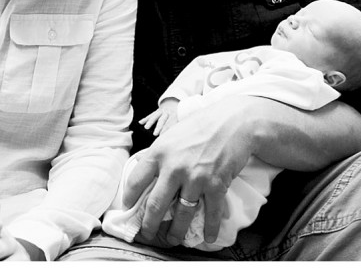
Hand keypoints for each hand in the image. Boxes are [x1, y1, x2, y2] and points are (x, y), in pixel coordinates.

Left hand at [123, 96, 259, 247]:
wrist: (233, 122)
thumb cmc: (201, 126)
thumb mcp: (171, 135)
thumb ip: (158, 153)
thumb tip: (143, 166)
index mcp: (158, 152)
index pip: (136, 180)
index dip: (129, 198)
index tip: (127, 208)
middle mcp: (174, 167)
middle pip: (155, 204)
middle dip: (149, 224)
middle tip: (147, 233)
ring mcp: (195, 178)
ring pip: (182, 214)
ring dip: (177, 231)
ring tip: (173, 239)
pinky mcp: (216, 185)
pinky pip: (211, 213)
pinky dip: (210, 228)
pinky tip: (208, 237)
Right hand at [139, 99, 178, 136]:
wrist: (175, 105)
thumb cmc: (178, 116)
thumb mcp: (180, 119)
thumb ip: (176, 127)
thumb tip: (174, 138)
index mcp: (174, 115)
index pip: (170, 123)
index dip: (166, 129)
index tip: (162, 135)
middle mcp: (168, 112)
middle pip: (162, 120)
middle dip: (158, 127)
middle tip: (154, 134)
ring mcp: (162, 111)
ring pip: (155, 116)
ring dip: (150, 122)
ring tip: (146, 128)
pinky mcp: (157, 111)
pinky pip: (151, 115)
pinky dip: (145, 119)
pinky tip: (140, 122)